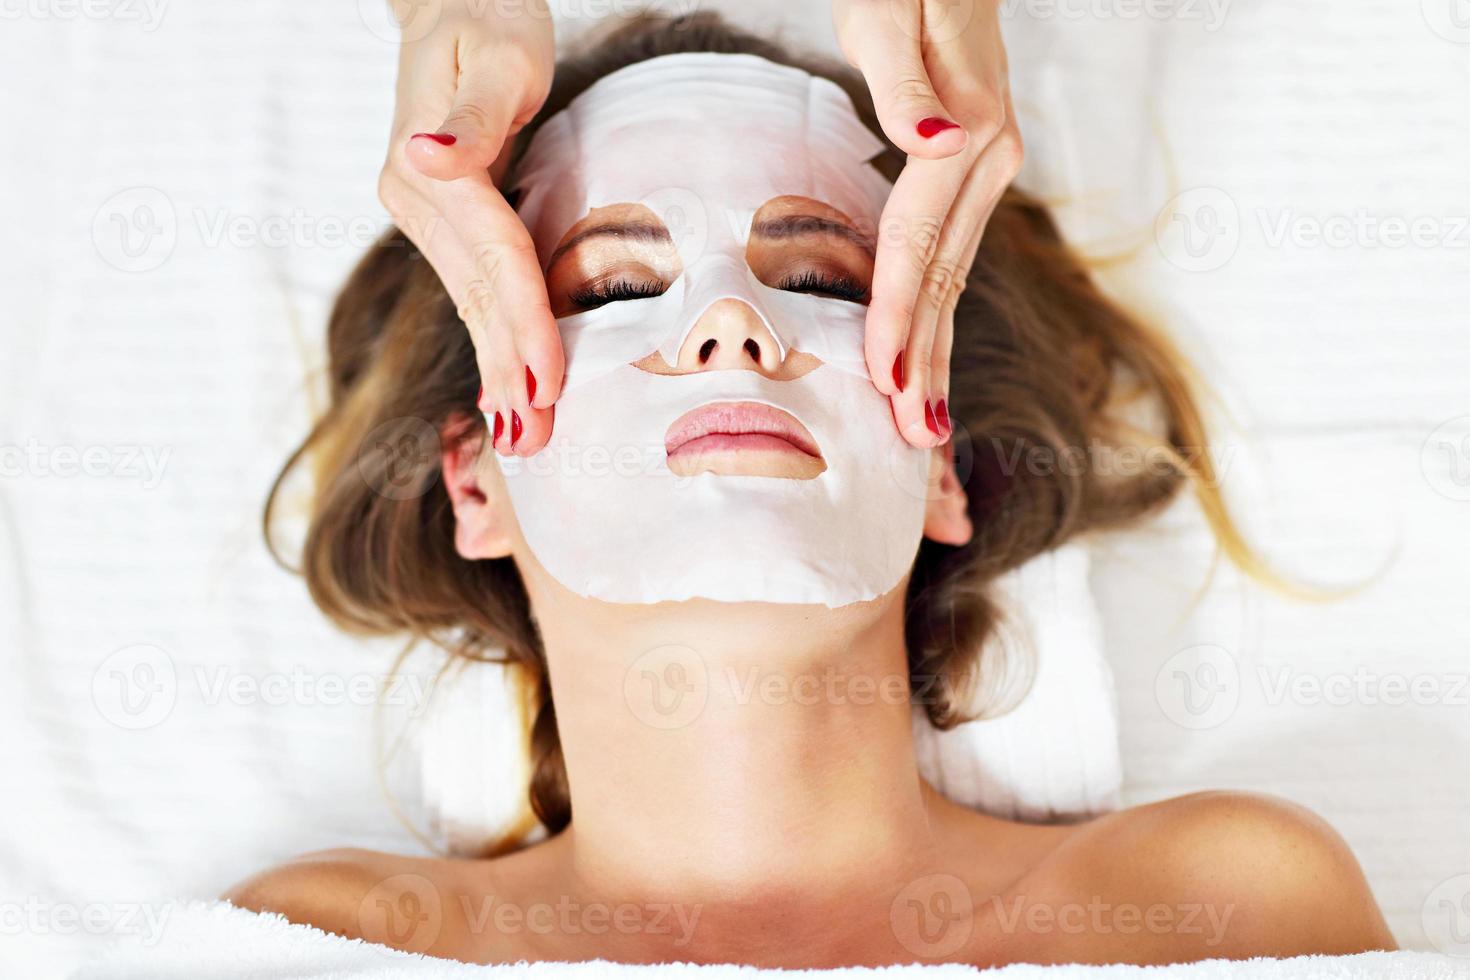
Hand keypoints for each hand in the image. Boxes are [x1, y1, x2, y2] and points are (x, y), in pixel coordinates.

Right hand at [378, 0, 560, 455]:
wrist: (455, 2)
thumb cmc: (488, 17)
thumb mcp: (494, 53)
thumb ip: (469, 112)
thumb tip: (428, 157)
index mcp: (427, 167)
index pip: (492, 258)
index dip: (522, 322)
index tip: (548, 383)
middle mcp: (416, 199)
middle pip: (477, 296)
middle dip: (510, 370)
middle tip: (534, 443)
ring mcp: (424, 214)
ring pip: (472, 303)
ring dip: (499, 371)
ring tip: (524, 436)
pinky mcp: (442, 221)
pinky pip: (474, 289)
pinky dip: (494, 340)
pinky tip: (510, 385)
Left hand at [833, 0, 1023, 447]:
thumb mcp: (896, 14)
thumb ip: (911, 82)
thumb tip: (938, 141)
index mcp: (970, 131)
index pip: (921, 242)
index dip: (899, 313)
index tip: (884, 380)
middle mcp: (987, 159)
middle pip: (945, 277)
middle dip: (926, 362)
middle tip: (913, 438)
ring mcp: (985, 170)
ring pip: (954, 278)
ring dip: (937, 355)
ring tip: (925, 426)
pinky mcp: (971, 174)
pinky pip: (951, 259)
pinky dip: (937, 317)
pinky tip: (927, 360)